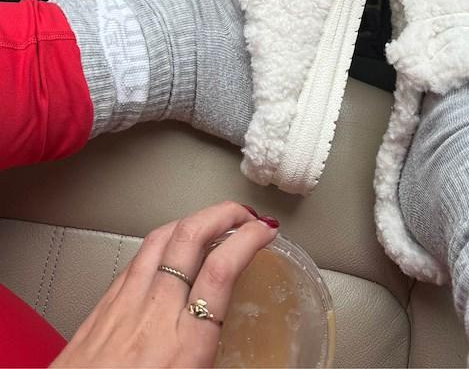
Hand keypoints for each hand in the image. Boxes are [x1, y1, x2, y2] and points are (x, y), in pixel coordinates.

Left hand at [51, 201, 277, 367]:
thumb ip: (218, 357)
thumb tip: (245, 356)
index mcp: (185, 346)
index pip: (221, 270)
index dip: (248, 239)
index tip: (264, 230)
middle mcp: (155, 314)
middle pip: (190, 238)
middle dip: (223, 213)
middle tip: (244, 214)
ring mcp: (125, 303)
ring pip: (161, 237)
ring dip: (194, 218)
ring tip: (213, 219)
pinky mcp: (105, 302)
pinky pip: (139, 254)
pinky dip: (165, 237)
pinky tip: (173, 244)